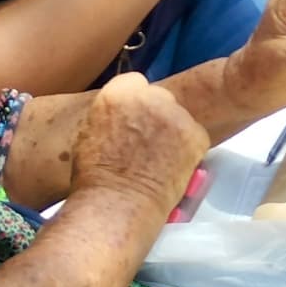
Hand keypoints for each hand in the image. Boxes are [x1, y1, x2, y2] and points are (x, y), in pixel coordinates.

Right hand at [72, 73, 210, 210]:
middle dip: (158, 117)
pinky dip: (191, 152)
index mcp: (116, 93)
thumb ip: (110, 117)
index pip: (135, 83)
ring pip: (180, 118)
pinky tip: (176, 169)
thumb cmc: (95, 180)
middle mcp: (147, 96)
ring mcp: (173, 114)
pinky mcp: (194, 133)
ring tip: (162, 162)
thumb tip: (121, 119)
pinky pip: (196, 138)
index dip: (137, 104)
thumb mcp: (89, 133)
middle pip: (160, 98)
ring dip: (175, 135)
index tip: (137, 120)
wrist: (116, 203)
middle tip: (152, 144)